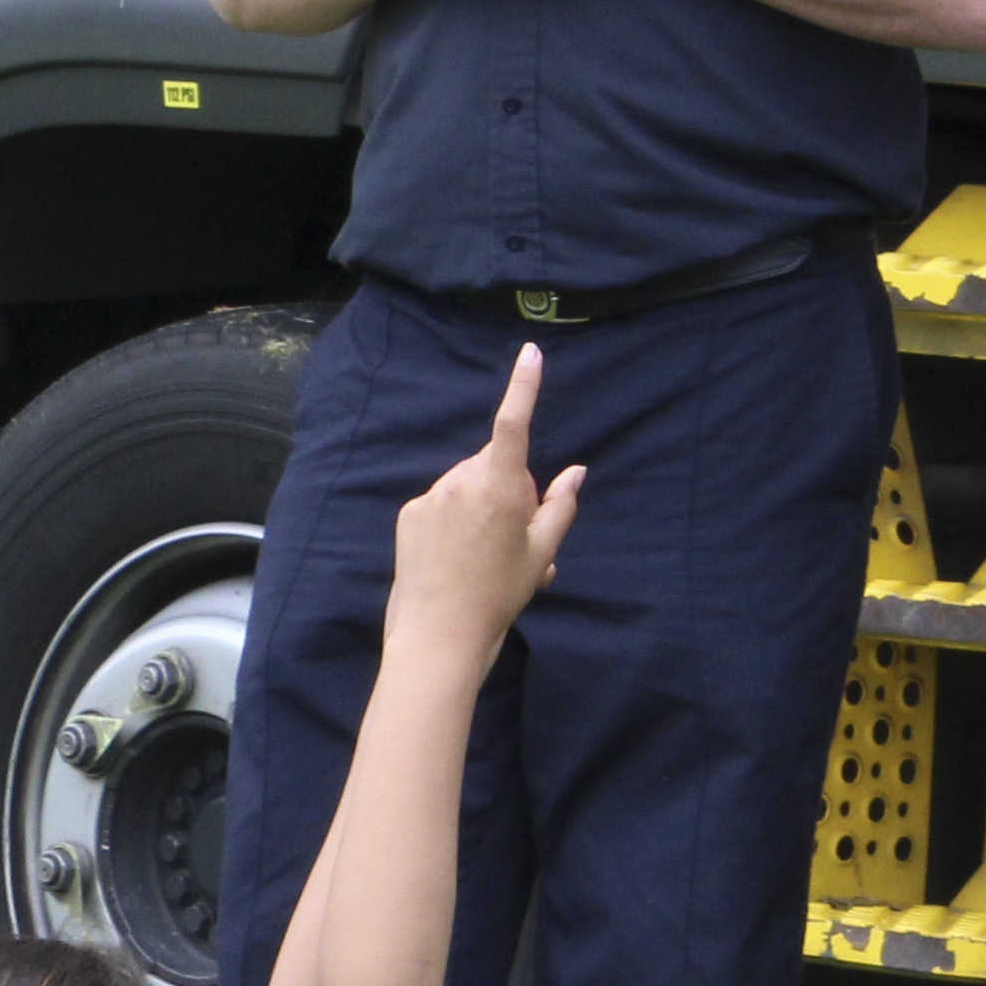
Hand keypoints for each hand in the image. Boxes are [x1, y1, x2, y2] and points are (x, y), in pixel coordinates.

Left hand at [389, 345, 582, 667]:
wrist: (440, 632)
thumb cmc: (500, 594)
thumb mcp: (542, 553)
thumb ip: (560, 506)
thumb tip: (575, 471)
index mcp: (500, 488)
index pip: (513, 424)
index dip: (523, 386)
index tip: (530, 353)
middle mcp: (462, 482)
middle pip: (496, 465)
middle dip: (510, 488)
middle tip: (514, 539)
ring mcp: (432, 496)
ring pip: (468, 484)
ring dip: (481, 506)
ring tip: (484, 555)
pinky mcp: (410, 512)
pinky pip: (442, 502)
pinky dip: (453, 519)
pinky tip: (456, 556)